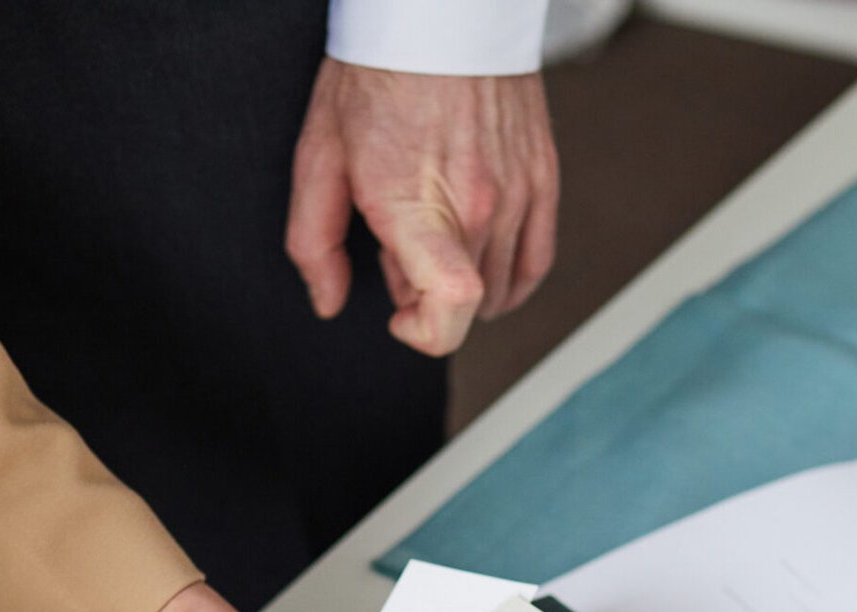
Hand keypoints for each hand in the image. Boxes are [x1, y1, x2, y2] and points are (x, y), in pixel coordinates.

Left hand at [288, 61, 558, 355]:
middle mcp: (477, 207)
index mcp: (416, 205)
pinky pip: (535, 264)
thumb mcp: (319, 154)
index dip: (426, 334)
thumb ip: (314, 242)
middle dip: (428, 295)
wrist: (439, 14)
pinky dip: (509, 280)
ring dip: (466, 285)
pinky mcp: (542, 181)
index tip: (401, 317)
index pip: (450, 307)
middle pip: (467, 307)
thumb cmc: (378, 75)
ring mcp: (517, 196)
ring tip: (437, 233)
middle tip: (401, 246)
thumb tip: (328, 300)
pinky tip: (480, 258)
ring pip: (501, 291)